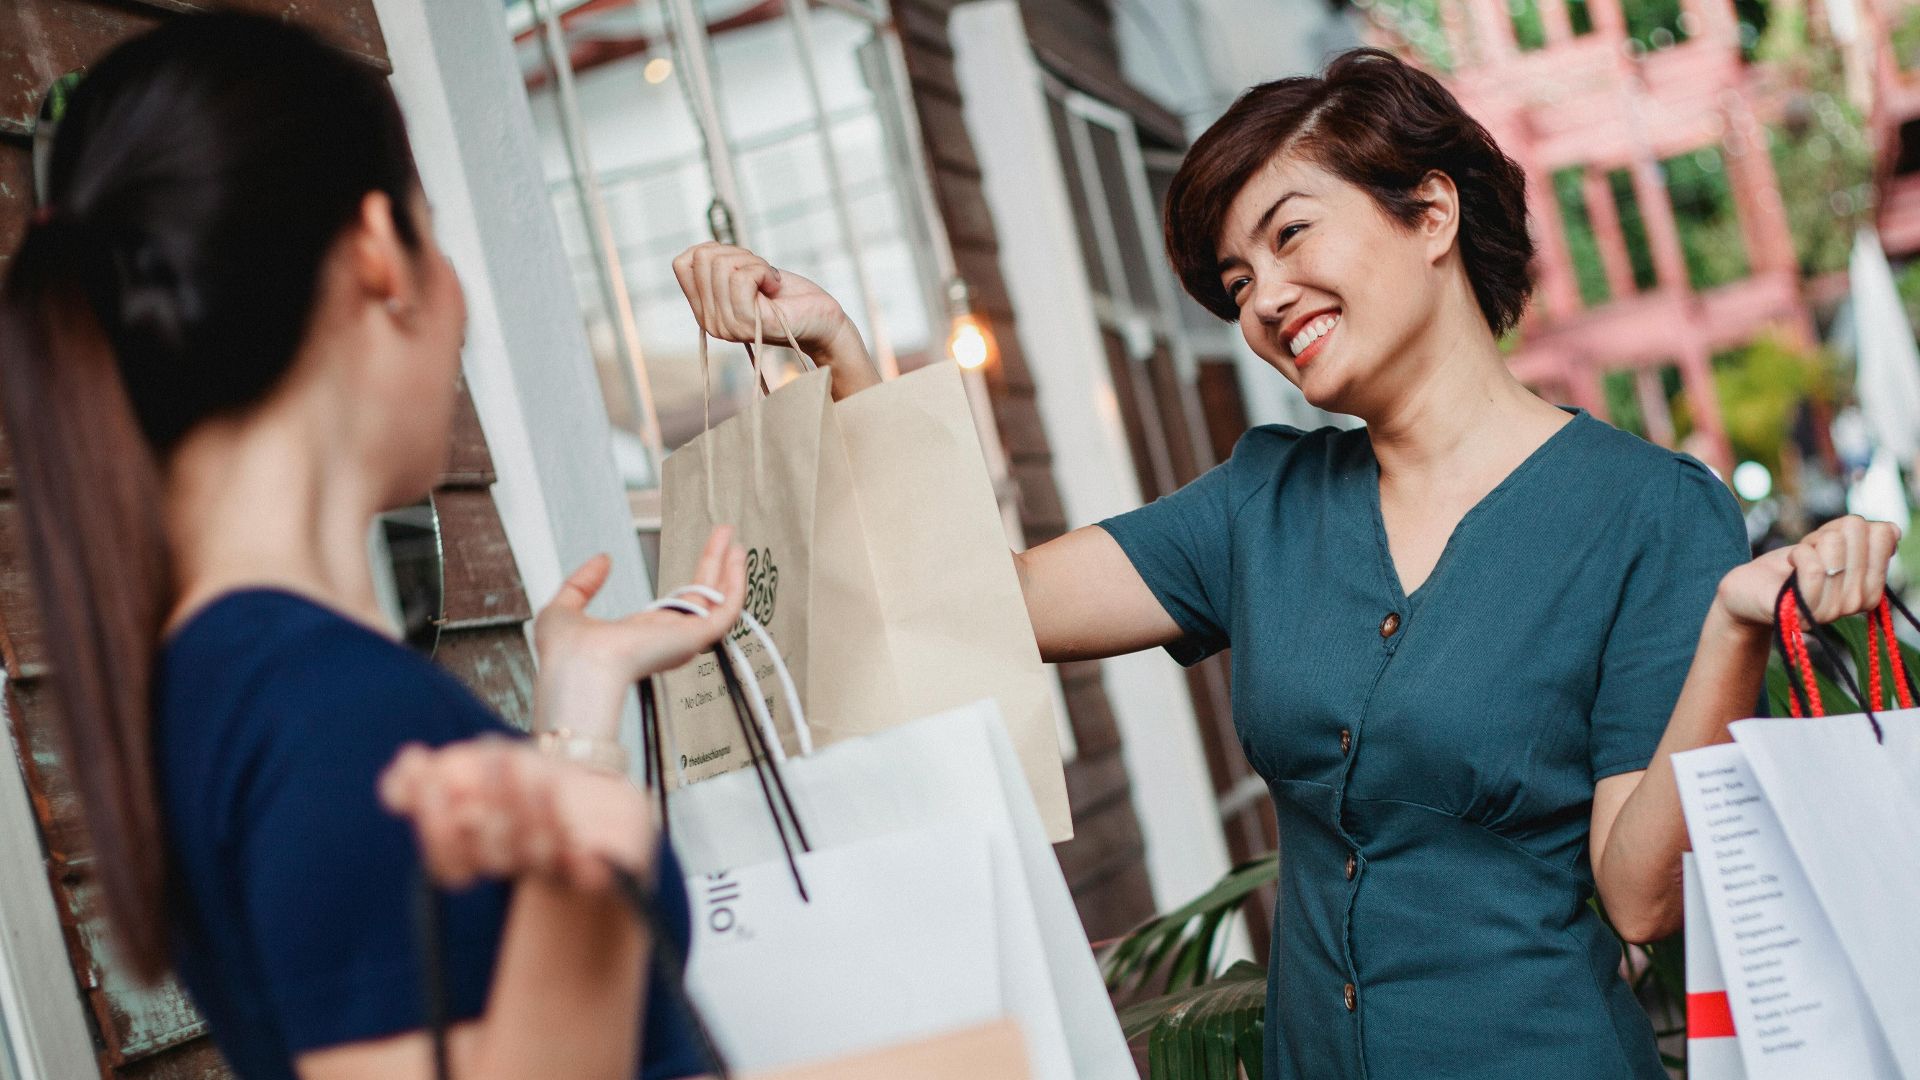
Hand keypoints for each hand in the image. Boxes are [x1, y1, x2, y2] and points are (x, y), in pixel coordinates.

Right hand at [379, 737, 652, 892]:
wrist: (593, 787)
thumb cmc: (519, 780)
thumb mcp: (465, 767)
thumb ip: (424, 778)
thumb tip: (395, 785)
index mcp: (476, 853)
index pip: (446, 863)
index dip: (434, 828)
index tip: (429, 780)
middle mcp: (513, 866)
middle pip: (490, 855)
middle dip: (488, 804)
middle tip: (491, 756)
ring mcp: (557, 868)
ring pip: (535, 851)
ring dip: (526, 805)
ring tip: (522, 760)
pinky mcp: (600, 869)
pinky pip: (586, 867)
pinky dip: (573, 843)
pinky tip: (565, 809)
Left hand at [533, 527, 745, 738]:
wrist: (577, 668)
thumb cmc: (566, 655)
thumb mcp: (564, 608)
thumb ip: (583, 584)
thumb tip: (603, 560)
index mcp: (640, 636)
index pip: (675, 607)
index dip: (689, 581)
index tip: (698, 559)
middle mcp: (666, 639)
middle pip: (700, 598)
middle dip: (713, 566)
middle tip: (723, 536)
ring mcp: (682, 639)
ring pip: (716, 601)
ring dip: (728, 569)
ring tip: (733, 539)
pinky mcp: (695, 637)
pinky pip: (725, 610)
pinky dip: (735, 583)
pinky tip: (737, 558)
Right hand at [671, 241, 880, 398]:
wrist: (821, 318)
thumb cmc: (787, 295)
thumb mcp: (743, 273)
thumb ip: (716, 266)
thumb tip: (699, 252)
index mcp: (704, 311)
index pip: (683, 263)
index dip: (715, 251)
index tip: (742, 265)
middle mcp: (711, 323)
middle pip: (704, 259)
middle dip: (738, 255)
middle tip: (762, 274)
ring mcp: (729, 326)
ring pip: (724, 266)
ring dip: (755, 263)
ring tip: (770, 282)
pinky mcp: (750, 322)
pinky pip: (744, 277)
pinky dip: (764, 271)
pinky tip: (775, 286)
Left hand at [1715, 514, 1902, 627]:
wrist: (1746, 590)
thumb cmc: (1788, 566)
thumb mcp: (1828, 545)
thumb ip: (1860, 538)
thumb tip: (1892, 531)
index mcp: (1870, 586)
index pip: (1882, 534)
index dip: (1847, 527)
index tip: (1827, 541)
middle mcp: (1857, 602)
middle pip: (1857, 534)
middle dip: (1825, 533)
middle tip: (1808, 552)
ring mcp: (1831, 611)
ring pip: (1834, 547)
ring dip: (1808, 544)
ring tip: (1797, 560)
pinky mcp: (1802, 612)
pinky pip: (1813, 567)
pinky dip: (1798, 554)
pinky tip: (1791, 562)